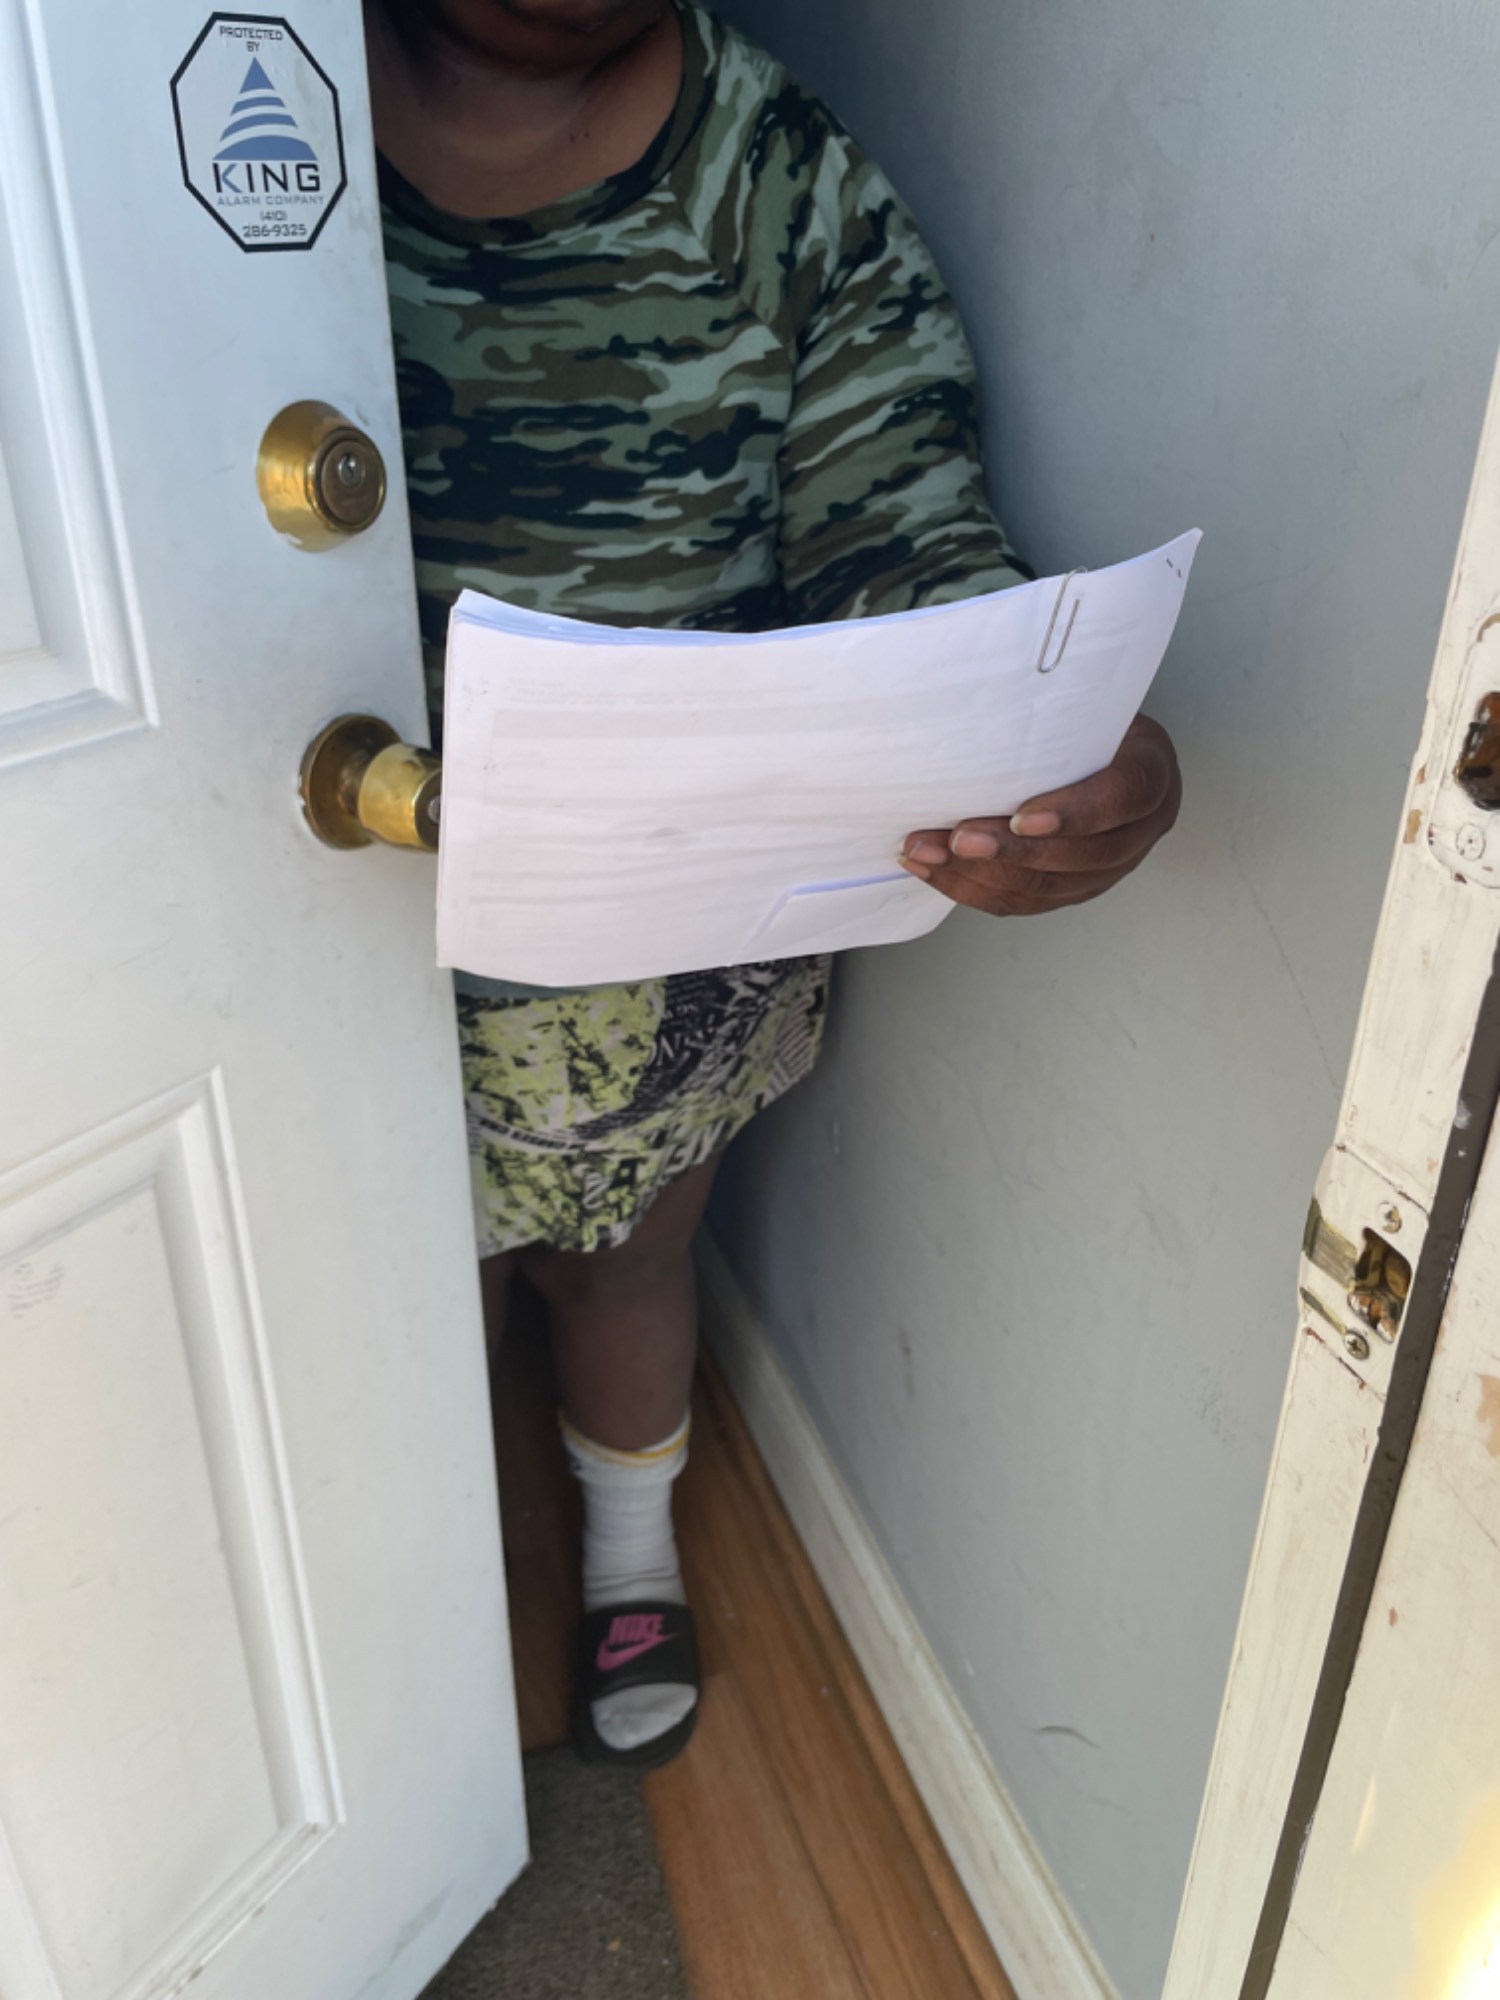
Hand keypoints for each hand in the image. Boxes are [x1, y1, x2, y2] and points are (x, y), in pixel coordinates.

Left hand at [899, 712, 1181, 917]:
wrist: (1096, 745)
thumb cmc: (1084, 718)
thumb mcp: (1085, 702)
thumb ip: (1053, 714)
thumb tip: (977, 707)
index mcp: (1151, 774)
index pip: (1123, 799)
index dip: (1074, 814)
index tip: (1020, 817)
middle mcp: (1140, 830)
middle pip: (1079, 856)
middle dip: (1010, 853)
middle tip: (957, 840)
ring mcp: (1110, 868)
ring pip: (1047, 887)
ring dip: (979, 874)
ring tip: (927, 853)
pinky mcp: (1074, 890)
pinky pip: (1024, 902)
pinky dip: (974, 889)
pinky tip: (934, 871)